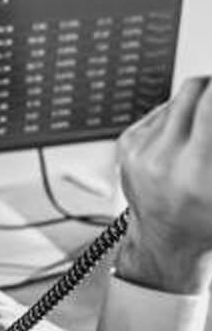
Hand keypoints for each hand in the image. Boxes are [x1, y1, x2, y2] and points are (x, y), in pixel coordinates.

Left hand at [115, 76, 211, 293]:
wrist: (166, 239)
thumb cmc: (205, 218)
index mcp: (196, 173)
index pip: (209, 107)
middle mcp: (163, 159)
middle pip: (195, 91)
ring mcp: (141, 150)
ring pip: (178, 99)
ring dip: (198, 103)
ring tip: (206, 127)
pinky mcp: (127, 145)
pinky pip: (158, 114)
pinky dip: (177, 118)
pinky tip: (185, 140)